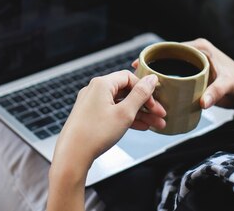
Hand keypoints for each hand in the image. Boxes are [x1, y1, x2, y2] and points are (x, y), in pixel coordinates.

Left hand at [51, 70, 165, 174]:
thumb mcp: (125, 113)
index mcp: (102, 84)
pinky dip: (126, 118)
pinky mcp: (90, 116)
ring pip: (121, 104)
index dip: (145, 90)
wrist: (72, 155)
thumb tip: (151, 79)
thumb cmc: (95, 133)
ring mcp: (91, 103)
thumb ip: (140, 95)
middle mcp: (95, 90)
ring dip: (139, 113)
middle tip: (160, 115)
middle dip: (145, 104)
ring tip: (156, 125)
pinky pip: (113, 112)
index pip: (129, 77)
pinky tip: (141, 127)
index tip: (155, 103)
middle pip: (126, 91)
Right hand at [131, 39, 233, 112]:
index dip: (153, 55)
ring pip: (169, 66)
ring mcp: (193, 63)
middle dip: (150, 65)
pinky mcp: (193, 73)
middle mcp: (195, 52)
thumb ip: (216, 92)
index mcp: (200, 48)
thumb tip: (202, 103)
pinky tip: (154, 89)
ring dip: (156, 74)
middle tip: (135, 75)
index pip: (171, 48)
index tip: (138, 63)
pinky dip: (165, 80)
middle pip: (166, 57)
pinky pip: (175, 74)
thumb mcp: (228, 85)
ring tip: (140, 83)